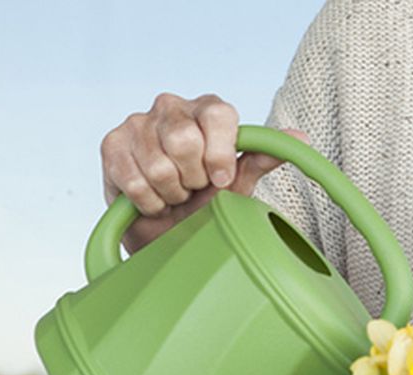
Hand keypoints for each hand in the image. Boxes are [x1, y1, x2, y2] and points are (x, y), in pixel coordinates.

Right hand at [99, 92, 307, 252]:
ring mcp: (138, 122)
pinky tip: (153, 198)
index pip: (219, 114)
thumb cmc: (206, 200)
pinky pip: (134, 179)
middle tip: (194, 187)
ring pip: (159, 165)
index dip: (220, 154)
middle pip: (184, 140)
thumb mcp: (239, 182)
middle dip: (194, 179)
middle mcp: (172, 106)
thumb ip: (263, 157)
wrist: (166, 229)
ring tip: (175, 193)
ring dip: (171, 193)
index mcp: (209, 109)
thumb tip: (301, 136)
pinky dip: (148, 201)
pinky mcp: (111, 144)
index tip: (221, 180)